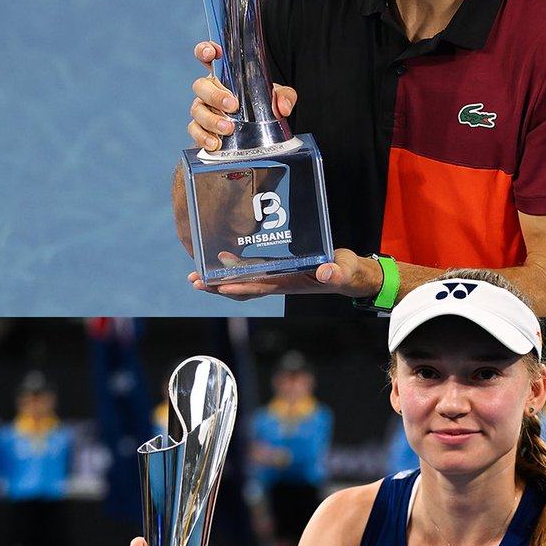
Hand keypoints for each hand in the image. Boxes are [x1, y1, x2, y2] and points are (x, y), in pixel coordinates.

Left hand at [187, 248, 383, 300]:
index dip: (240, 286)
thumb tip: (326, 272)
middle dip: (218, 287)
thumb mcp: (345, 270)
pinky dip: (234, 266)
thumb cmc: (348, 272)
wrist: (351, 276)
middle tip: (194, 282)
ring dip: (220, 280)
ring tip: (196, 277)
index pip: (261, 286)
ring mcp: (277, 277)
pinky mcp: (279, 268)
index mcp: (291, 283)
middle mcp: (279, 282)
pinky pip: (252, 270)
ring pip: (243, 281)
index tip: (219, 285)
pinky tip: (220, 258)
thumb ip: (337, 271)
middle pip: (243, 287)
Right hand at [189, 42, 295, 151]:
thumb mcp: (276, 96)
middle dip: (214, 95)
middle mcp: (210, 89)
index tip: (212, 53)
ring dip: (211, 119)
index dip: (206, 50)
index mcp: (225, 74)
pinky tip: (215, 143)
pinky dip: (203, 137)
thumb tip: (283, 107)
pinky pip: (195, 130)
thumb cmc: (261, 105)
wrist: (258, 130)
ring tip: (228, 128)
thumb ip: (284, 96)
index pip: (209, 57)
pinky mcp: (201, 128)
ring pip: (196, 110)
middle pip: (200, 86)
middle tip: (233, 106)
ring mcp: (204, 108)